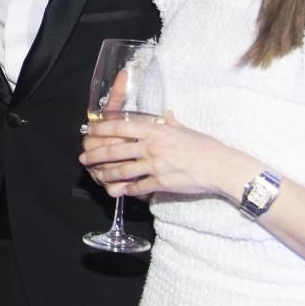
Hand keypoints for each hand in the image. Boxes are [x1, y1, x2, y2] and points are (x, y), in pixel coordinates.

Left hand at [79, 111, 249, 200]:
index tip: (90, 131)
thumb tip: (167, 114)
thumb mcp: (186, 130)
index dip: (102, 129)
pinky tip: (116, 191)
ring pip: (122, 170)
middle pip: (115, 150)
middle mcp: (151, 147)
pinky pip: (137, 187)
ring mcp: (154, 166)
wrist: (220, 166)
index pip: (121, 127)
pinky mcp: (160, 183)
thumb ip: (172, 123)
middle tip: (84, 158)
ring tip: (96, 175)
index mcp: (156, 131)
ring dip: (106, 174)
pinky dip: (125, 190)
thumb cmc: (206, 146)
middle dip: (96, 155)